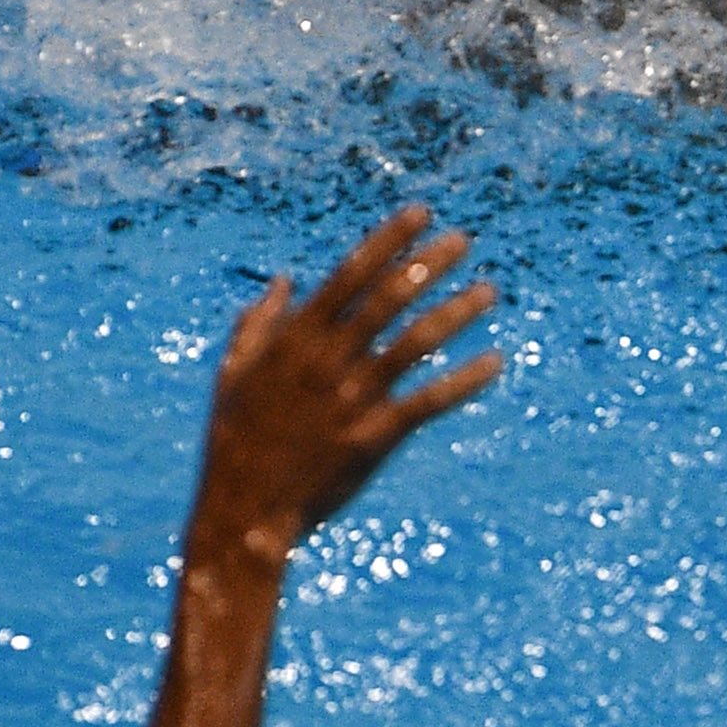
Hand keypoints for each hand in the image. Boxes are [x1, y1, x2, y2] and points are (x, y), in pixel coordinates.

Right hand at [185, 208, 499, 563]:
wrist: (244, 512)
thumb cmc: (234, 441)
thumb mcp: (231, 373)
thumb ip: (257, 323)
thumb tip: (284, 280)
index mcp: (296, 338)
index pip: (351, 273)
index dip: (388, 239)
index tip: (421, 213)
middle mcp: (329, 360)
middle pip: (390, 297)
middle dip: (429, 263)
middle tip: (463, 240)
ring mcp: (354, 398)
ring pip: (416, 342)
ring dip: (456, 312)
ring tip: (489, 291)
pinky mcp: (375, 436)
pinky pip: (429, 401)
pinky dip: (464, 380)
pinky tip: (494, 362)